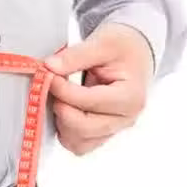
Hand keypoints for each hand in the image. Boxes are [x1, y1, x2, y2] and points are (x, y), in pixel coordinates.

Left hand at [44, 23, 153, 155]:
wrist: (136, 54)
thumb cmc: (124, 48)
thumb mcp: (104, 42)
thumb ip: (76, 55)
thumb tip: (50, 67)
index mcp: (130, 97)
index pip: (89, 102)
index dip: (63, 90)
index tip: (50, 75)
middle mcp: (125, 119)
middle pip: (83, 129)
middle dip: (61, 108)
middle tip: (53, 87)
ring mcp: (114, 129)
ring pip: (79, 142)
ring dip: (62, 122)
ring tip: (62, 98)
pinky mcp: (102, 134)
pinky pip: (79, 144)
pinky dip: (66, 130)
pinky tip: (66, 109)